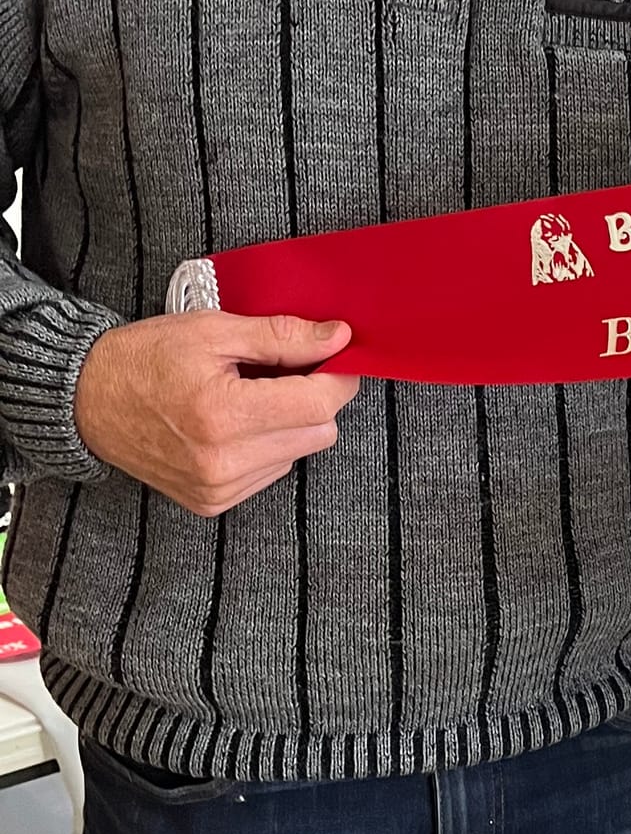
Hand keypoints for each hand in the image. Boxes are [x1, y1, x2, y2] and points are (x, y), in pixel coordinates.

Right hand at [75, 313, 360, 517]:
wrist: (89, 402)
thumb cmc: (145, 359)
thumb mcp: (213, 330)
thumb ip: (281, 336)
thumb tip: (338, 337)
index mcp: (221, 415)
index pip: (318, 405)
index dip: (337, 376)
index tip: (333, 355)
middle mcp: (222, 463)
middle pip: (319, 432)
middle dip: (313, 398)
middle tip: (284, 370)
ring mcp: (218, 489)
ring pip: (300, 452)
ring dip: (289, 423)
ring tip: (247, 396)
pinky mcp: (213, 503)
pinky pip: (272, 471)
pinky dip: (267, 445)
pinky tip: (234, 424)